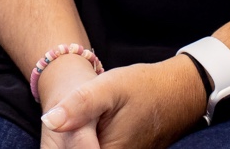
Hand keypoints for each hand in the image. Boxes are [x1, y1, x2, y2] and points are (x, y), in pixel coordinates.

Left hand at [40, 55, 205, 148]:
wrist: (179, 91)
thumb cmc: (144, 87)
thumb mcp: (109, 87)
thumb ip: (80, 104)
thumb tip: (50, 121)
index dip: (65, 142)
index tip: (66, 125)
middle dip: (73, 140)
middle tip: (79, 114)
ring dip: (84, 139)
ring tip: (92, 117)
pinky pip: (105, 147)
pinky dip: (95, 138)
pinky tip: (99, 122)